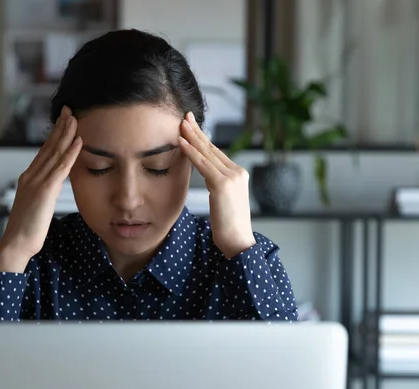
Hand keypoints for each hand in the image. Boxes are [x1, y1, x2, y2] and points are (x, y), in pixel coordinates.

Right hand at [0, 106, 82, 272]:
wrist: (16, 244)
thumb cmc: (27, 229)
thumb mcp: (36, 205)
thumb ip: (44, 191)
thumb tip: (53, 185)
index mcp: (29, 178)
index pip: (44, 152)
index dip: (54, 135)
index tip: (63, 121)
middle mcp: (31, 176)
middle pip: (48, 146)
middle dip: (59, 127)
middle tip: (68, 110)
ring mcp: (37, 182)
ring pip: (54, 153)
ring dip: (66, 134)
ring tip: (75, 118)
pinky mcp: (45, 191)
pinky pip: (61, 168)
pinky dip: (70, 153)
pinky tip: (78, 141)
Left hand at [178, 112, 255, 258]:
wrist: (238, 242)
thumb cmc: (228, 226)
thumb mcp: (223, 200)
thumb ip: (216, 184)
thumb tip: (205, 174)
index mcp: (238, 174)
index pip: (216, 152)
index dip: (202, 139)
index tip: (191, 127)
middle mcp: (237, 172)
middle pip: (212, 147)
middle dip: (197, 131)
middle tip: (185, 116)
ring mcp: (231, 177)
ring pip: (207, 153)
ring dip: (191, 137)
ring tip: (180, 125)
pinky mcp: (223, 184)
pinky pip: (202, 165)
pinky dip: (190, 153)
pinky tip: (181, 143)